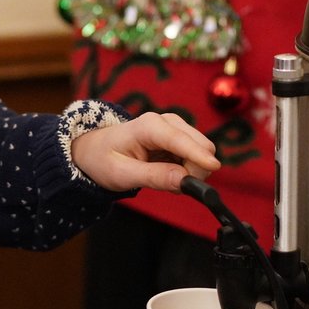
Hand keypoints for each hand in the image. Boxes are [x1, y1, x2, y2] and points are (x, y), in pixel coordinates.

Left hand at [70, 111, 219, 192]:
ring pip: (203, 152)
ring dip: (191, 172)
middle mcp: (167, 121)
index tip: (213, 168)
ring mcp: (176, 128)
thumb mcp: (123, 174)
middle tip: (171, 187)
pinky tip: (169, 174)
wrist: (95, 150)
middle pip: (201, 145)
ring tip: (164, 180)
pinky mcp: (180, 137)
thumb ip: (154, 177)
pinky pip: (197, 157)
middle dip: (195, 171)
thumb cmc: (104, 160)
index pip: (180, 140)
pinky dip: (189, 170)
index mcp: (149, 126)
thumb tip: (185, 181)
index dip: (198, 155)